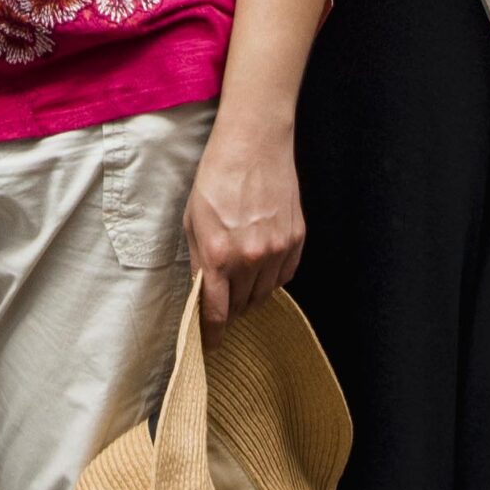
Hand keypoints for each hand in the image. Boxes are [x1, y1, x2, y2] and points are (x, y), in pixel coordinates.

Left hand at [186, 112, 304, 322]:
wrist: (254, 145)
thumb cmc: (217, 178)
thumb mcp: (193, 221)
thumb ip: (200, 262)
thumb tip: (204, 292)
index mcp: (220, 256)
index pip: (216, 312)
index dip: (212, 333)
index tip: (211, 344)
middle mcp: (251, 258)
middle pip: (241, 306)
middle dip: (229, 309)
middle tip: (222, 302)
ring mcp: (277, 249)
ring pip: (264, 293)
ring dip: (251, 294)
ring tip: (241, 278)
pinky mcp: (296, 239)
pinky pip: (285, 275)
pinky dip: (272, 278)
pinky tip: (261, 265)